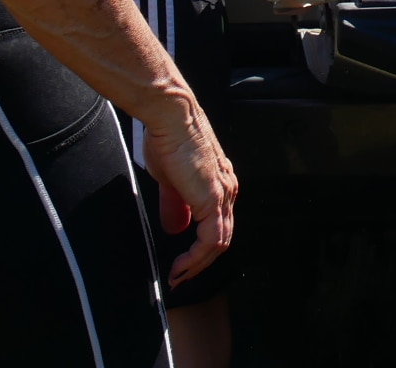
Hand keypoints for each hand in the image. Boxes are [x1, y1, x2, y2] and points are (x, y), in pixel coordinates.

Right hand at [139, 97, 236, 285]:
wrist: (171, 119)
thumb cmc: (169, 139)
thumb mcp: (170, 179)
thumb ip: (175, 205)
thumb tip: (175, 228)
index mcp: (219, 184)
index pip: (217, 224)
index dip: (201, 247)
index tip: (182, 263)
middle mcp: (227, 190)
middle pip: (221, 237)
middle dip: (200, 262)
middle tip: (180, 277)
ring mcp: (223, 194)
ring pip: (218, 242)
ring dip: (198, 264)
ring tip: (178, 276)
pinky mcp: (213, 199)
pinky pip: (212, 239)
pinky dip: (197, 257)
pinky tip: (181, 266)